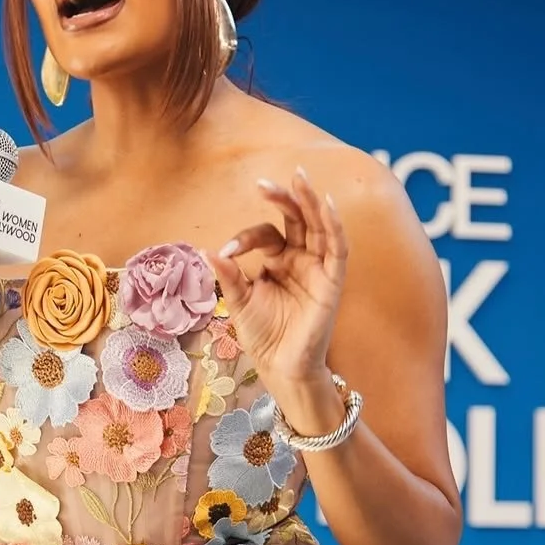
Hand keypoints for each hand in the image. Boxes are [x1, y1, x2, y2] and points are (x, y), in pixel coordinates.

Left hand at [208, 169, 347, 389]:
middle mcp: (299, 259)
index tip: (226, 252)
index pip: (265, 235)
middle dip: (282, 198)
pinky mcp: (332, 281)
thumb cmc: (263, 336)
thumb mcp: (239, 303)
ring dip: (310, 201)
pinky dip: (334, 226)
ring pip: (318, 226)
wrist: (281, 368)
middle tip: (262, 183)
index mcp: (277, 260)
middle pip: (296, 218)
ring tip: (299, 177)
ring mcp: (317, 268)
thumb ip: (229, 277)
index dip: (245, 238)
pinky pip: (337, 248)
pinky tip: (327, 205)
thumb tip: (207, 251)